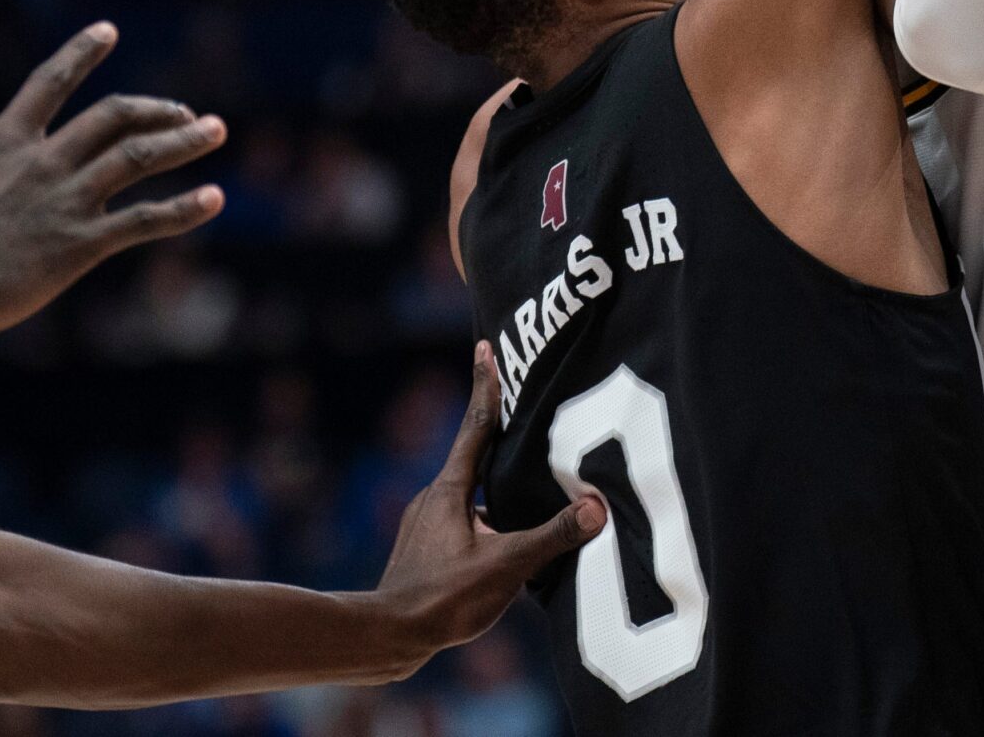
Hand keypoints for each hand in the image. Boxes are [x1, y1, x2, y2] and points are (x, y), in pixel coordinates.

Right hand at [0, 24, 227, 343]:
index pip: (48, 84)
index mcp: (2, 145)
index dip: (80, 54)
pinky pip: (144, 221)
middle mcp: (42, 163)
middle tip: (188, 112)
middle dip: (157, 108)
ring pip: (139, 156)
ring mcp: (65, 201)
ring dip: (183, 141)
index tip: (108, 30)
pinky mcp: (79, 245)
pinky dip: (184, 209)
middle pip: (114, 116)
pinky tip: (214, 198)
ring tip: (216, 131)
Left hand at [370, 342, 604, 672]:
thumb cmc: (443, 598)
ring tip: (527, 489)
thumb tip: (596, 508)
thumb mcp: (505, 566)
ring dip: (496, 487)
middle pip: (475, 456)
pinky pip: (462, 521)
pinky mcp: (425, 549)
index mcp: (451, 489)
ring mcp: (426, 524)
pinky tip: (503, 543)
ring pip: (470, 493)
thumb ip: (551, 536)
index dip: (486, 385)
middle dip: (500, 436)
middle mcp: (435, 497)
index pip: (476, 425)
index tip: (486, 347)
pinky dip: (486, 520)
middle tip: (525, 413)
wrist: (388, 635)